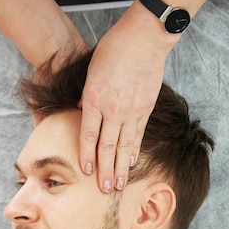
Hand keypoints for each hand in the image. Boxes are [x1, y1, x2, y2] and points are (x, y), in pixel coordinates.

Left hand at [79, 2, 176, 192]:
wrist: (143, 38)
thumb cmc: (113, 50)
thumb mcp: (90, 72)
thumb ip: (86, 96)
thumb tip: (83, 112)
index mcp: (95, 99)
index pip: (89, 135)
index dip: (87, 155)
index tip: (86, 171)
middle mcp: (113, 109)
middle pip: (107, 146)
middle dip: (105, 170)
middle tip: (104, 190)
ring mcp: (132, 110)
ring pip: (125, 145)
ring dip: (121, 167)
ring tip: (119, 184)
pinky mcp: (146, 108)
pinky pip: (139, 134)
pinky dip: (135, 150)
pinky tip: (133, 162)